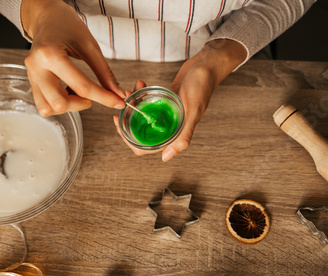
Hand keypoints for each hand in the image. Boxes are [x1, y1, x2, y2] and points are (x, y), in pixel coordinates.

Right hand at [21, 0, 125, 115]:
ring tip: (77, 92)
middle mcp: (36, 68)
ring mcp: (31, 76)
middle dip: (80, 104)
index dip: (103, 97)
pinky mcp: (31, 82)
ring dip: (68, 106)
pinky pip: (44, 105)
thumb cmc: (67, 27)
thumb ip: (104, 73)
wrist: (47, 18)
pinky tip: (68, 91)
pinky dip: (59, 103)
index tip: (117, 102)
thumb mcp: (90, 46)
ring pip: (48, 108)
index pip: (81, 86)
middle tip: (90, 94)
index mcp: (50, 55)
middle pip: (59, 103)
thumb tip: (118, 94)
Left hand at [114, 39, 246, 160]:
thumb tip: (165, 158)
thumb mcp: (191, 112)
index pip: (146, 148)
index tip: (120, 127)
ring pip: (143, 116)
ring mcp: (166, 113)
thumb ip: (182, 137)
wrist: (208, 65)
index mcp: (175, 133)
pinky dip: (141, 94)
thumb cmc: (202, 87)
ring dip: (133, 105)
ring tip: (130, 91)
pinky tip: (140, 83)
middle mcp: (169, 126)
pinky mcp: (165, 100)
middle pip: (141, 133)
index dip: (130, 142)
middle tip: (120, 109)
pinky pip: (148, 102)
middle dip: (127, 122)